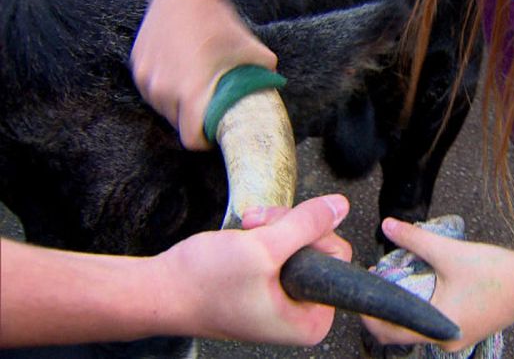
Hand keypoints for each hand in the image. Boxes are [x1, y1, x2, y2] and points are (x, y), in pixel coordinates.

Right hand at [131, 0, 276, 149]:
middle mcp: (163, 89)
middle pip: (177, 124)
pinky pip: (151, 90)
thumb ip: (265, 73)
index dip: (205, 140)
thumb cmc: (219, 20)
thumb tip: (276, 89)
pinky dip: (164, 89)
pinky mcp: (136, 65)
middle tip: (209, 105)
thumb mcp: (250, 49)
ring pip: (162, 108)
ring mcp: (146, 77)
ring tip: (195, 86)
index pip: (191, 139)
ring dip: (177, 105)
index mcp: (191, 91)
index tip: (215, 131)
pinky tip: (179, 72)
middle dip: (194, 120)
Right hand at [151, 194, 350, 344]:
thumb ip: (307, 225)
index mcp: (310, 321)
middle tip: (260, 230)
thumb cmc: (203, 283)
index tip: (281, 238)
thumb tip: (340, 206)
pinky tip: (244, 234)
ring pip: (300, 240)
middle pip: (321, 246)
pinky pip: (282, 246)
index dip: (312, 237)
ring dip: (274, 226)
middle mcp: (301, 312)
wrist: (160, 290)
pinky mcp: (269, 284)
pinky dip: (264, 233)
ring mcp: (284, 297)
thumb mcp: (263, 248)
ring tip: (248, 230)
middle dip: (289, 228)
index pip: (338, 260)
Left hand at [361, 218, 513, 350]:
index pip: (387, 332)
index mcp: (435, 328)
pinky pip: (432, 323)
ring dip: (404, 306)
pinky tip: (424, 283)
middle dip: (386, 308)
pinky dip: (422, 307)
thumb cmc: (496, 273)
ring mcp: (455, 338)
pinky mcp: (464, 329)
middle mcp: (443, 340)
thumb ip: (415, 239)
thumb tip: (388, 226)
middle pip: (399, 331)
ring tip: (401, 277)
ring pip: (416, 327)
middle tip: (381, 278)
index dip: (370, 313)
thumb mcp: (449, 252)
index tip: (363, 291)